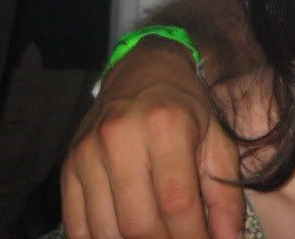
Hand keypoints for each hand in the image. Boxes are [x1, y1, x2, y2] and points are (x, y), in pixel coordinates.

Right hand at [61, 40, 244, 238]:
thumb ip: (226, 194)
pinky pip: (76, 226)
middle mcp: (122, 138)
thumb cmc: (186, 108)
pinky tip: (125, 235)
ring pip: (106, 231)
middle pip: (139, 223)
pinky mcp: (68, 167)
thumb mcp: (218, 141)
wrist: (143, 71)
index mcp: (167, 127)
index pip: (177, 203)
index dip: (193, 237)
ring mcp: (88, 154)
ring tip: (158, 236)